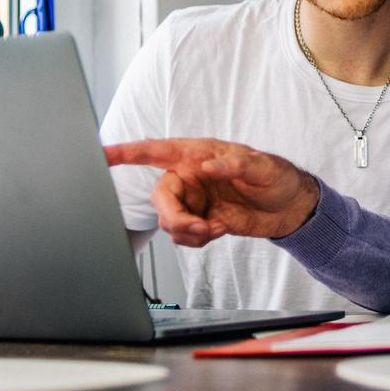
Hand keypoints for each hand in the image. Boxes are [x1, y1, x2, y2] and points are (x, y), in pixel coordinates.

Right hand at [105, 138, 320, 246]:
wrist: (288, 208)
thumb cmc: (276, 177)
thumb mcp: (262, 167)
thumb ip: (235, 163)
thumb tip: (207, 164)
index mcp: (197, 153)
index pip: (155, 151)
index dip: (126, 153)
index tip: (101, 155)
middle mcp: (189, 176)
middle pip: (160, 198)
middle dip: (175, 217)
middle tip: (200, 227)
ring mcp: (192, 199)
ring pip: (169, 221)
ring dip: (189, 231)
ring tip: (216, 227)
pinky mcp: (198, 219)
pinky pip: (182, 236)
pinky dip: (197, 239)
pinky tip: (219, 230)